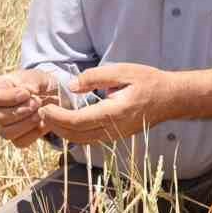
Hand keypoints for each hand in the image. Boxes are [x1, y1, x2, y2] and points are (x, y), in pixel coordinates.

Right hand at [0, 70, 59, 146]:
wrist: (52, 95)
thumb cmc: (40, 83)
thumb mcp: (36, 77)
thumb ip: (31, 82)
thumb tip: (28, 93)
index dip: (9, 97)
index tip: (27, 93)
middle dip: (21, 111)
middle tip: (38, 103)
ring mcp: (5, 125)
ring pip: (6, 133)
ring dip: (26, 124)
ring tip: (40, 114)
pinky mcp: (16, 137)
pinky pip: (20, 142)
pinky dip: (33, 134)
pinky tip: (43, 123)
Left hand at [37, 63, 177, 144]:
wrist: (171, 98)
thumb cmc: (148, 81)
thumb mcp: (122, 71)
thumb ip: (94, 78)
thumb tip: (71, 86)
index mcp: (114, 113)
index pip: (78, 122)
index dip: (57, 117)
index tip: (44, 107)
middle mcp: (113, 129)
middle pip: (76, 135)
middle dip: (54, 126)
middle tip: (40, 112)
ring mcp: (115, 136)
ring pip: (81, 141)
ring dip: (62, 132)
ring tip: (48, 118)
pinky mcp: (116, 136)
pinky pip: (90, 139)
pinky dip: (74, 134)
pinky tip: (65, 122)